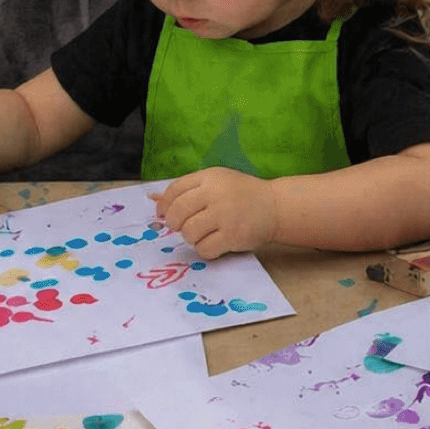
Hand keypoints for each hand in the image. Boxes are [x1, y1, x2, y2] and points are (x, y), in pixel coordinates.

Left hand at [154, 167, 278, 259]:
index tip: (164, 215)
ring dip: (191, 238)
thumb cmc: (243, 195)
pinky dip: (205, 250)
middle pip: (178, 213)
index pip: (174, 191)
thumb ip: (188, 190)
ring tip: (203, 235)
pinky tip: (214, 244)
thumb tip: (154, 200)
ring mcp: (224, 215)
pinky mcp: (233, 235)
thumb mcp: (217, 183)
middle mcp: (215, 194)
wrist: (276, 207)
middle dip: (175, 224)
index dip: (165, 206)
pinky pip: (204, 249)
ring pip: (189, 232)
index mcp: (209, 177)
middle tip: (184, 228)